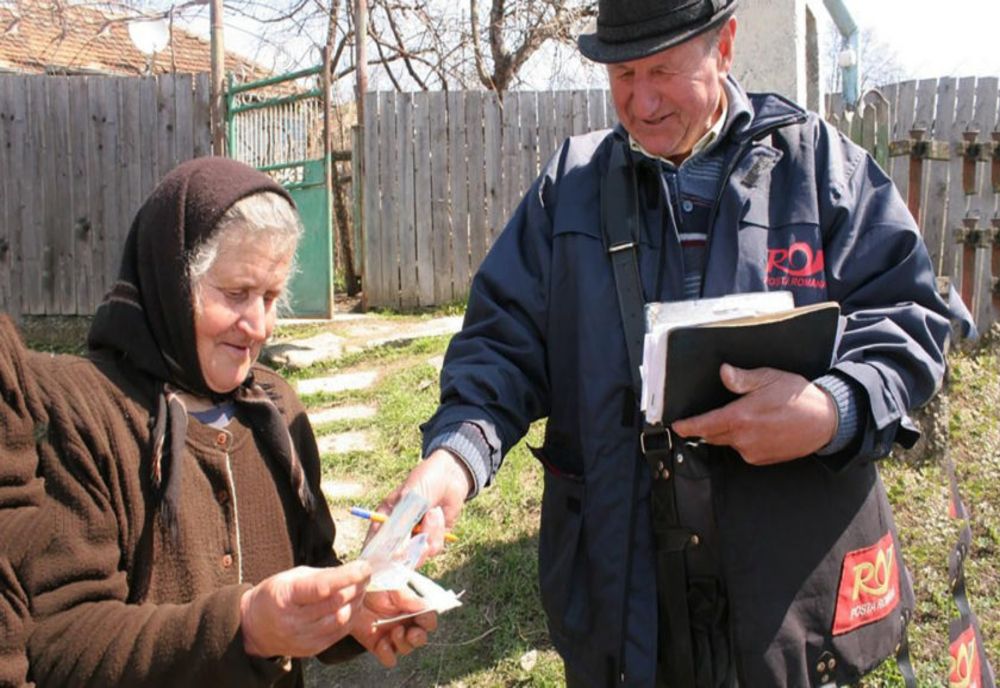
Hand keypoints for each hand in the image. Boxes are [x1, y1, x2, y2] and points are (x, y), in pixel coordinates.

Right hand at [239, 561, 370, 658]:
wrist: (255, 627)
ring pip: (342, 618)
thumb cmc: (276, 596)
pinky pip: (341, 632)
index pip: (321, 587)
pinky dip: (351, 617)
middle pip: (336, 603)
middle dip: (356, 586)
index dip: (347, 576)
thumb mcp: (292, 577)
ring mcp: (303, 638)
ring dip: (357, 601)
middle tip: (365, 575)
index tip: (364, 567)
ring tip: (359, 589)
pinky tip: (352, 605)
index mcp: (286, 597)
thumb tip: (352, 572)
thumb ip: (322, 575)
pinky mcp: (312, 649)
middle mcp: (293, 621)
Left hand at [351, 589, 437, 666]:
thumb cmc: (372, 587)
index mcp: (412, 608)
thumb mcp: (392, 588)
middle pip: (420, 638)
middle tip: (412, 633)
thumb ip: (408, 598)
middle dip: (419, 637)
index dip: (429, 620)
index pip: (428, 618)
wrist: (349, 595)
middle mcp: (405, 624)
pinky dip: (388, 654)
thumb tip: (425, 606)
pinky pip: (389, 659)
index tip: (422, 618)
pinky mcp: (378, 646)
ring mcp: (392, 636)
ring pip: (407, 649)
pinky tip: (382, 644)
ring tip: (394, 632)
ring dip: (403, 643)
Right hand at [375, 449, 471, 557]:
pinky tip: (438, 515)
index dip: (378, 558)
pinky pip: (433, 548)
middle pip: (396, 559)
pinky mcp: (431, 538)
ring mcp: (414, 537)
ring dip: (428, 535)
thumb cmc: (424, 481)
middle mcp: (397, 532)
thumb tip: (394, 550)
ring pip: (417, 555)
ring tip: (432, 513)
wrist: (450, 475)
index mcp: (384, 521)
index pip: (373, 547)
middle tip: (420, 537)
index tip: (392, 557)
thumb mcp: (410, 500)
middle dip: (411, 550)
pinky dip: (438, 533)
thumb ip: (401, 524)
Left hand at [670, 364, 836, 465]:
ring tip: (743, 417)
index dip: (687, 426)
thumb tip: (723, 372)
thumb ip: (742, 379)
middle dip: (705, 427)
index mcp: (741, 417)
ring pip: (727, 442)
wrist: (825, 421)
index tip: (676, 426)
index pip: (704, 425)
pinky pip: (742, 450)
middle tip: (704, 417)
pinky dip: (741, 440)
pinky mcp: (761, 459)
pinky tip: (755, 428)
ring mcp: (752, 451)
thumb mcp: (769, 379)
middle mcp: (744, 438)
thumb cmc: (798, 397)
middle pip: (712, 435)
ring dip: (726, 432)